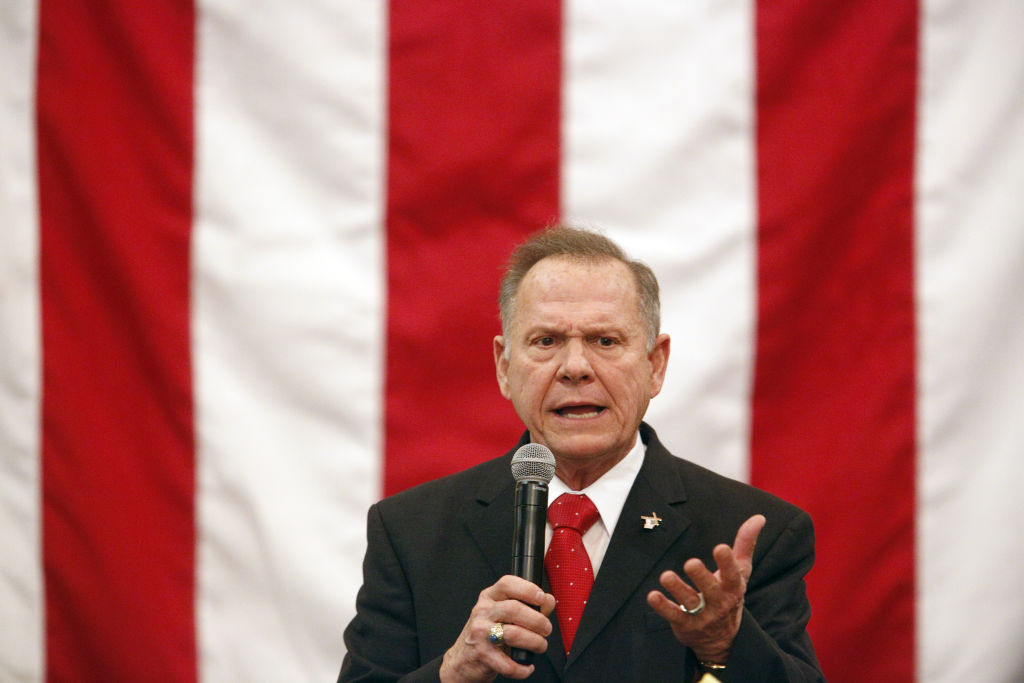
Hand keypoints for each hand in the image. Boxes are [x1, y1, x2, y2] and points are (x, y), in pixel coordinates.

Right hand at [440, 575, 555, 681]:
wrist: (464, 658)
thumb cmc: (487, 632)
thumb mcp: (504, 613)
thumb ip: (529, 605)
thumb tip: (548, 600)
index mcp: (489, 597)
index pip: (507, 584)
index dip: (528, 589)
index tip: (541, 598)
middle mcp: (483, 612)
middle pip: (514, 609)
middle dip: (538, 621)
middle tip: (546, 629)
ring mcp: (480, 633)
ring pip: (514, 634)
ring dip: (535, 642)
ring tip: (539, 646)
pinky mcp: (482, 655)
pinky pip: (508, 664)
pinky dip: (523, 668)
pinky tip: (527, 666)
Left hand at [646, 514, 765, 663]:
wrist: (723, 639)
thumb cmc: (730, 594)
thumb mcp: (741, 571)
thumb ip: (745, 544)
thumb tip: (759, 517)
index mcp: (733, 587)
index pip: (732, 575)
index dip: (727, 562)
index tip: (720, 547)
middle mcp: (719, 602)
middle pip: (710, 589)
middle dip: (701, 576)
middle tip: (691, 563)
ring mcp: (702, 615)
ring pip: (690, 602)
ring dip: (677, 589)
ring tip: (666, 576)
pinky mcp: (685, 624)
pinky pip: (673, 615)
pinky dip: (663, 607)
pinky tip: (652, 596)